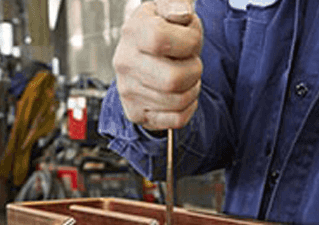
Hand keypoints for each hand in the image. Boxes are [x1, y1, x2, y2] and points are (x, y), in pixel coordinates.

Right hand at [113, 0, 202, 130]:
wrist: (141, 56)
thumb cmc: (162, 30)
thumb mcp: (167, 8)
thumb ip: (175, 4)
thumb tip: (181, 15)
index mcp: (133, 31)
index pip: (160, 39)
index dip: (188, 41)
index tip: (190, 40)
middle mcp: (125, 62)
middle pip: (173, 80)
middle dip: (194, 71)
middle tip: (191, 63)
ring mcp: (128, 90)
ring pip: (178, 101)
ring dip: (192, 90)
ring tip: (185, 77)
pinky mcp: (136, 113)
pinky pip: (176, 120)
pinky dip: (188, 109)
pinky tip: (181, 95)